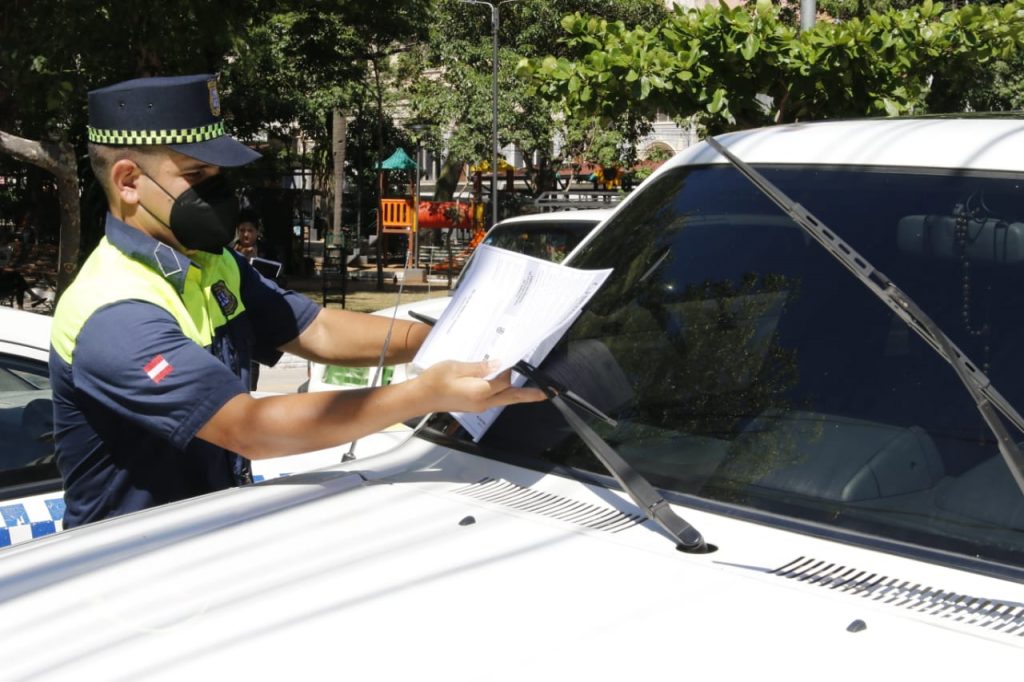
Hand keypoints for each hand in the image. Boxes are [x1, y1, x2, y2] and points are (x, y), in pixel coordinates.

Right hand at [415, 359, 546, 413]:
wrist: (419, 397)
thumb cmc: (434, 381)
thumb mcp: (457, 367)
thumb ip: (480, 366)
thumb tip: (499, 364)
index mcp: (480, 391)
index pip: (504, 380)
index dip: (510, 368)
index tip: (514, 357)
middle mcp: (483, 402)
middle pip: (512, 397)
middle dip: (531, 395)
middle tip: (548, 392)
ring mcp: (479, 406)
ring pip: (504, 399)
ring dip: (517, 393)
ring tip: (533, 390)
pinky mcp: (475, 406)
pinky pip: (495, 399)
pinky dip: (503, 392)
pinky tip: (505, 384)